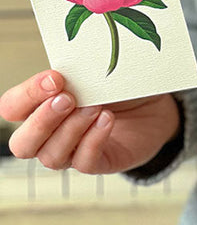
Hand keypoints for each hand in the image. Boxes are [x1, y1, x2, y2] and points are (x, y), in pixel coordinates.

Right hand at [0, 69, 180, 174]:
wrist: (154, 105)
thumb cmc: (119, 87)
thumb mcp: (97, 72)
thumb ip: (78, 70)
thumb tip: (71, 61)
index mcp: (40, 106)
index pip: (12, 108)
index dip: (27, 95)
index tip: (54, 78)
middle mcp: (49, 134)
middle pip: (22, 144)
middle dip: (42, 121)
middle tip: (67, 99)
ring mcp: (71, 152)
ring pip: (52, 156)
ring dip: (72, 129)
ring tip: (95, 107)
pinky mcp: (97, 163)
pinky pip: (84, 162)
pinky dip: (93, 140)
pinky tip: (107, 120)